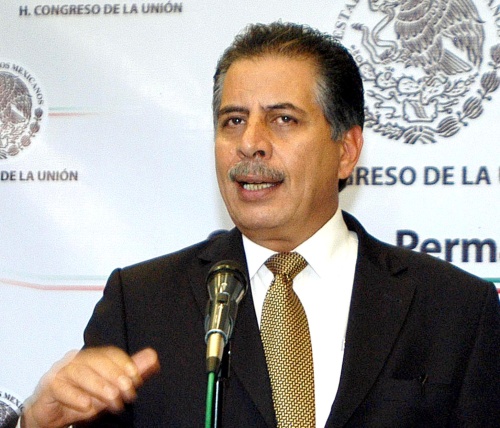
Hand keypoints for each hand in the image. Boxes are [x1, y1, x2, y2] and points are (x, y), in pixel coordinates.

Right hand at [21, 346, 159, 427]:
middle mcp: (78, 359)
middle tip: (128, 393)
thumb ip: (130, 372)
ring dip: (99, 387)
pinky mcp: (49, 386)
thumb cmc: (82, 396)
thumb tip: (153, 356)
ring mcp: (62, 371)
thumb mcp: (110, 387)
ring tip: (112, 400)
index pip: (112, 354)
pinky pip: (60, 387)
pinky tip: (86, 405)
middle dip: (116, 376)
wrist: (52, 412)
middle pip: (98, 361)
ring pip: (80, 372)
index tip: (137, 379)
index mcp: (94, 356)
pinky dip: (74, 396)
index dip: (126, 364)